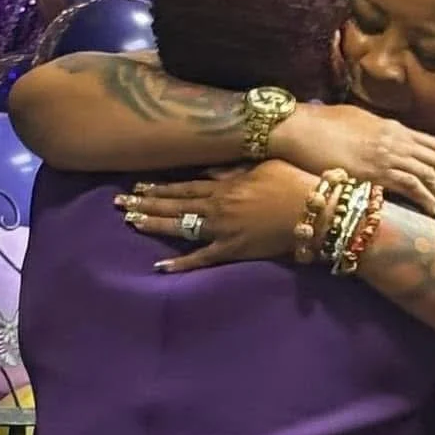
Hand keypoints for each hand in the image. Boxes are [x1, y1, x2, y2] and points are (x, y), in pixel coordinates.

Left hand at [115, 161, 316, 272]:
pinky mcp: (233, 250)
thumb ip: (233, 169)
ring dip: (155, 225)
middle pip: (174, 205)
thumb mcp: (262, 166)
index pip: (183, 186)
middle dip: (146, 203)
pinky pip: (202, 259)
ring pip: (181, 227)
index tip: (137, 185)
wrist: (314, 212)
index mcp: (224, 185)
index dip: (159, 187)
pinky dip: (181, 264)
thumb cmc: (294, 183)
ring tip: (131, 223)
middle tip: (120, 204)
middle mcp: (217, 206)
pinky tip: (159, 268)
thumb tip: (209, 169)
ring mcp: (223, 229)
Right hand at [271, 104, 434, 225]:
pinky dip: (428, 198)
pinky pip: (410, 184)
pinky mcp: (373, 170)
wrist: (296, 128)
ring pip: (431, 175)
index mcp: (393, 128)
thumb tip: (383, 150)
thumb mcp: (356, 127)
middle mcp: (395, 139)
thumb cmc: (319, 128)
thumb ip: (376, 139)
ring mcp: (385, 154)